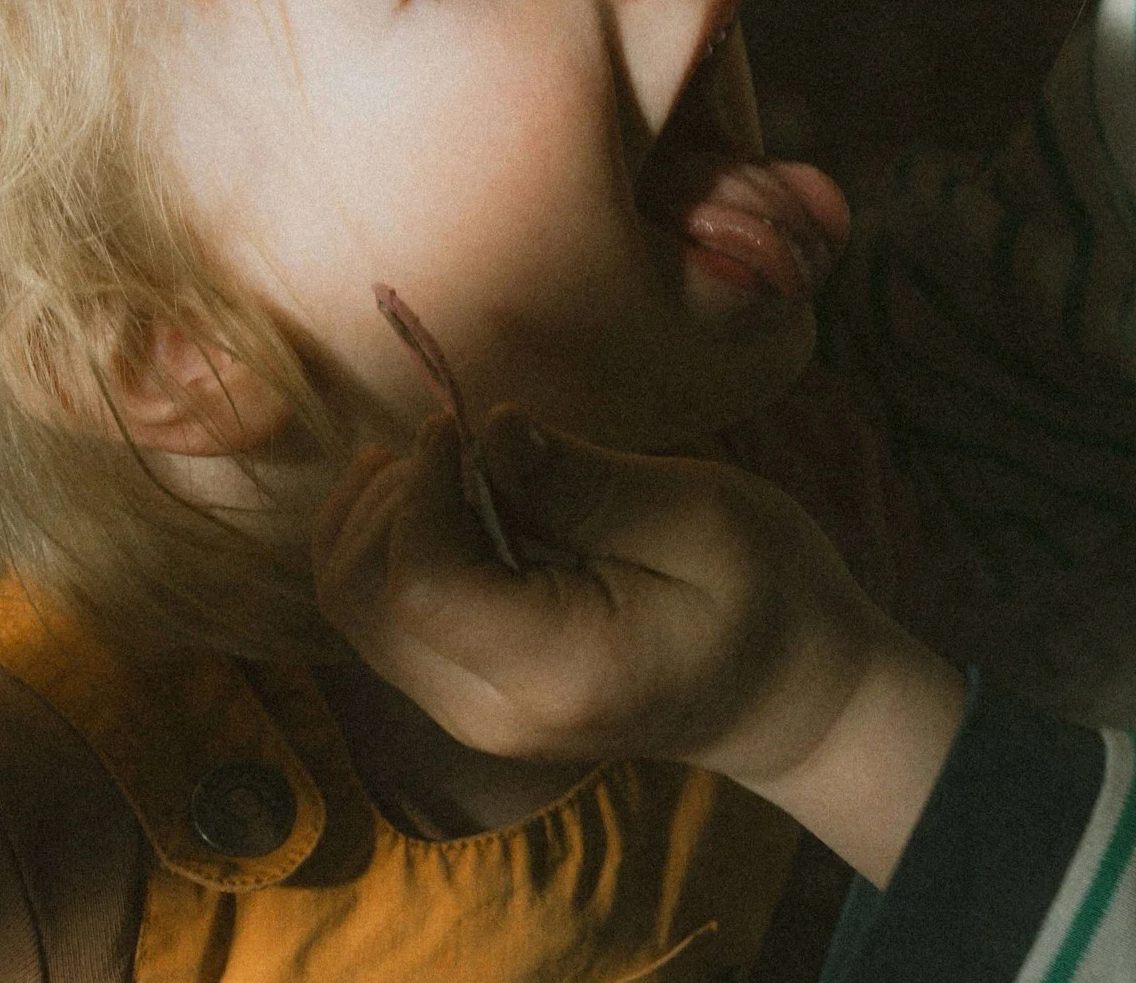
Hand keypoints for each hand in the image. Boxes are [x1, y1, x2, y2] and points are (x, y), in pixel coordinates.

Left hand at [311, 407, 966, 881]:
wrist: (785, 699)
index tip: (462, 424)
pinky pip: (379, 616)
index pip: (419, 585)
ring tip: (447, 461)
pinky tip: (443, 498)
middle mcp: (486, 711)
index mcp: (555, 671)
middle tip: (457, 438)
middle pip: (358, 598)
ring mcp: (466, 712)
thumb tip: (491, 434)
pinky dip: (389, 544)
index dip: (419, 491)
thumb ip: (589, 484)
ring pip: (350, 606)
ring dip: (376, 517)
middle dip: (386, 499)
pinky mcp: (462, 692)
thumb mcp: (706, 518)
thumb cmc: (768, 598)